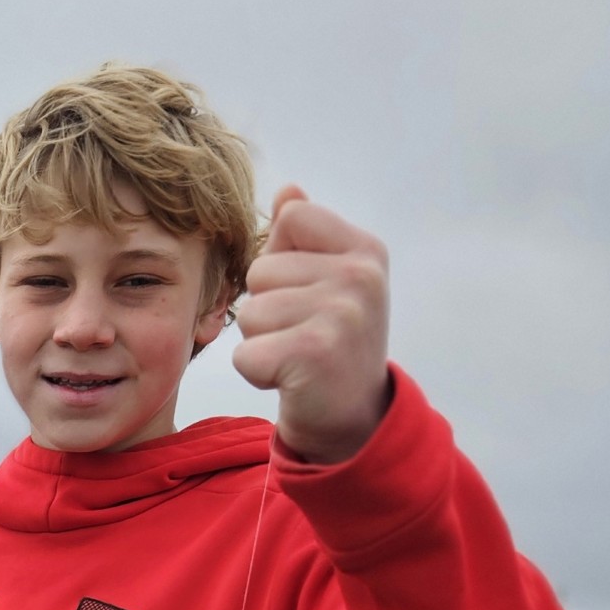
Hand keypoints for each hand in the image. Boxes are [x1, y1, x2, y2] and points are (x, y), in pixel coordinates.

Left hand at [232, 185, 391, 464]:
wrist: (350, 420)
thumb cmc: (328, 344)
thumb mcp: (327, 283)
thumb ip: (305, 237)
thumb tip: (286, 190)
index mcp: (365, 250)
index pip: (292, 218)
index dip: (282, 263)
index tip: (310, 297)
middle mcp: (360, 276)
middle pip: (260, 272)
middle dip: (267, 309)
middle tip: (302, 336)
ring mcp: (341, 314)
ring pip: (250, 313)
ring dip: (262, 342)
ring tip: (297, 356)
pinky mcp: (314, 353)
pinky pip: (245, 353)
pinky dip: (257, 373)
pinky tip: (291, 379)